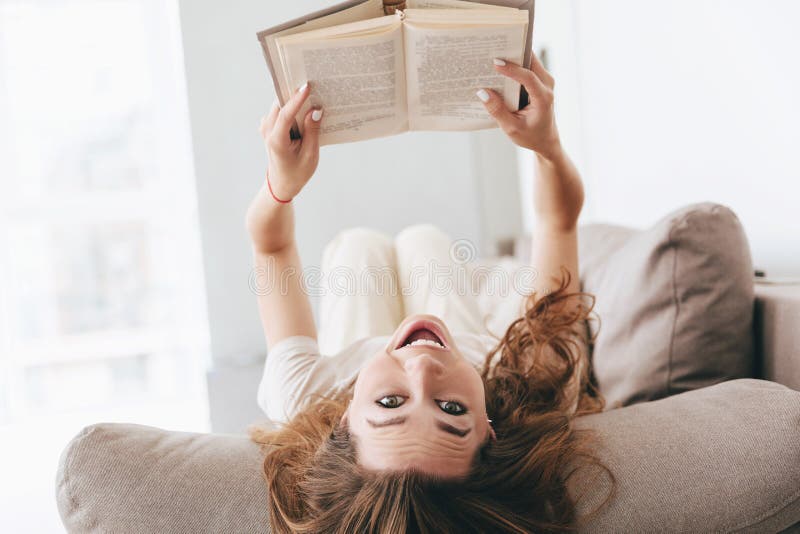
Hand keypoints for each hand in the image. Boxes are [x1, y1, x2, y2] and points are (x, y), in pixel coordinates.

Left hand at [260, 83, 322, 200]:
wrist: (281, 183)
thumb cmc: (297, 172)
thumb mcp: (310, 155)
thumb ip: (312, 131)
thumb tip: (316, 110)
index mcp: (276, 141)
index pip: (285, 114)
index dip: (297, 100)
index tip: (307, 87)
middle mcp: (267, 131)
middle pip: (281, 105)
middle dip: (295, 96)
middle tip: (313, 86)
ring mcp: (265, 128)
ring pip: (280, 106)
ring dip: (294, 102)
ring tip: (311, 97)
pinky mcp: (268, 126)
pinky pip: (279, 111)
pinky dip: (291, 108)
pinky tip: (304, 110)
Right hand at [477, 54, 560, 159]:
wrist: (546, 139)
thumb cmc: (530, 136)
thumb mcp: (512, 128)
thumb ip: (497, 111)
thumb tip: (482, 92)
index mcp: (543, 98)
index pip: (528, 77)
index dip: (511, 69)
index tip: (495, 63)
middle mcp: (547, 85)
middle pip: (530, 61)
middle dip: (512, 53)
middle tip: (492, 49)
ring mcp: (544, 80)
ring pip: (529, 60)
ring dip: (513, 56)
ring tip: (492, 54)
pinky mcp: (539, 80)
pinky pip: (527, 65)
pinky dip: (514, 63)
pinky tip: (498, 65)